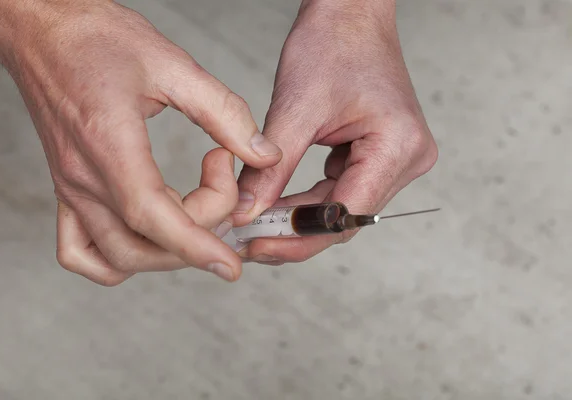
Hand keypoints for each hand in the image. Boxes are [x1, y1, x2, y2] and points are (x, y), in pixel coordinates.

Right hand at [0, 0, 281, 284]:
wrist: (41, 31)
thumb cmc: (96, 38)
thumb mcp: (172, 64)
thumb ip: (224, 113)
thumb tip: (264, 154)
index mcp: (107, 144)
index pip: (151, 217)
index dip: (195, 246)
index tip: (230, 265)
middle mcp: (83, 178)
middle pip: (141, 245)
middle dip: (196, 234)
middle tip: (222, 180)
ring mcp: (71, 189)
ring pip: (116, 257)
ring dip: (165, 250)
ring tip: (194, 206)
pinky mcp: (67, 189)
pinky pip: (80, 251)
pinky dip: (117, 258)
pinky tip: (146, 233)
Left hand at [234, 0, 437, 263]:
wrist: (350, 12)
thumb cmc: (332, 42)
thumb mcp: (296, 107)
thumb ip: (270, 168)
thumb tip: (245, 212)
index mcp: (398, 147)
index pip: (345, 214)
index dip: (298, 235)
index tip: (257, 243)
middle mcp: (408, 159)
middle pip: (344, 218)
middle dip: (293, 231)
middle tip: (249, 240)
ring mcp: (397, 159)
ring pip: (340, 209)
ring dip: (297, 218)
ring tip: (254, 224)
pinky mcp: (380, 156)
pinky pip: (340, 190)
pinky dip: (306, 200)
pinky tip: (275, 204)